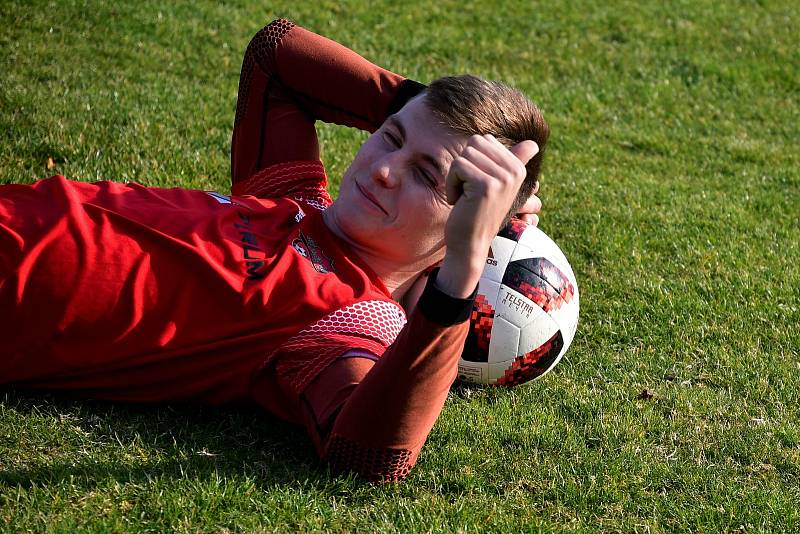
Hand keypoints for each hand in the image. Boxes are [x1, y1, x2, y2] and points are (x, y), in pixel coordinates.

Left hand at [436, 135, 538, 297]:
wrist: (470, 243)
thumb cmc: (477, 212)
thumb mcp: (496, 184)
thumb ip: (513, 162)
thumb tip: (533, 144)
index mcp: (518, 168)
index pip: (484, 140)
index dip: (472, 161)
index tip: (477, 185)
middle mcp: (514, 171)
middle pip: (475, 143)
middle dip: (464, 166)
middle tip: (469, 191)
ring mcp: (502, 179)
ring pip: (464, 155)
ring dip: (456, 177)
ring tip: (465, 197)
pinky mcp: (486, 185)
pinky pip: (458, 166)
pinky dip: (451, 185)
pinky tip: (459, 201)